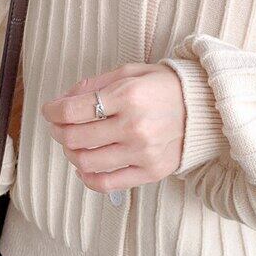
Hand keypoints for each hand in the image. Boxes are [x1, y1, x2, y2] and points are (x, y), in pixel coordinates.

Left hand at [40, 63, 185, 192]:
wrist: (205, 108)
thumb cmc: (165, 86)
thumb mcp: (130, 72)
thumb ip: (95, 85)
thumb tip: (63, 100)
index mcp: (128, 96)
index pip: (74, 110)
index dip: (53, 111)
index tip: (50, 110)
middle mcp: (134, 126)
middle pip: (76, 137)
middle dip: (58, 131)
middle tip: (59, 127)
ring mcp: (143, 153)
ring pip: (86, 162)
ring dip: (70, 153)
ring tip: (73, 145)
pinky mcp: (150, 172)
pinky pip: (107, 183)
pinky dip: (87, 178)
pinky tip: (84, 167)